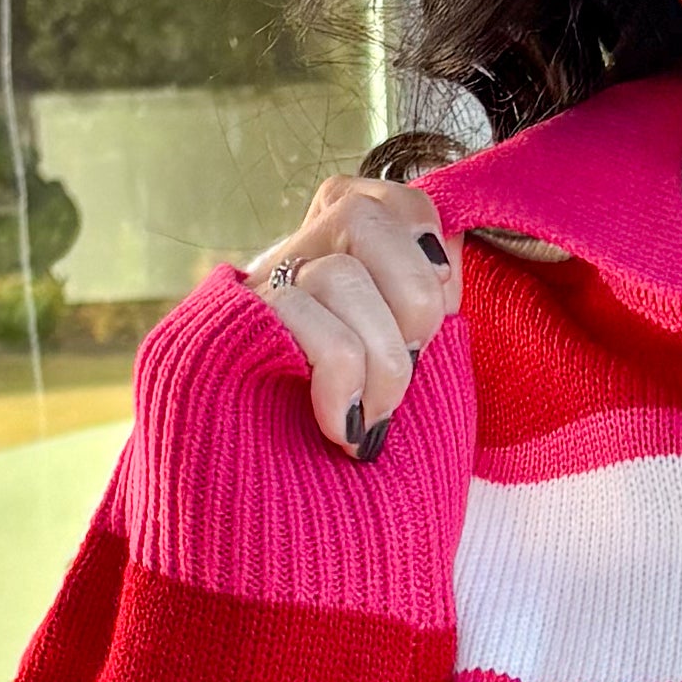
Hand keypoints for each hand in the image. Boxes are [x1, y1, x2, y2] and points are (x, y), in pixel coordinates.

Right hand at [244, 174, 461, 458]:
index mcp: (340, 244)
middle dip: (411, 299)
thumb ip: (423, 293)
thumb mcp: (398, 347)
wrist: (266, 477)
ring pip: (337, 275)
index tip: (433, 325)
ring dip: (380, 359)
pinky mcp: (233, 326)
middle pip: (363, 218)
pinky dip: (340, 381)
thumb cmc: (349, 414)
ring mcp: (259, 286)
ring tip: (375, 414)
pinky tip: (343, 423)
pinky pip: (300, 320)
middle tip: (411, 367)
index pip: (402, 204)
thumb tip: (448, 257)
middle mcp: (295, 250)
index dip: (433, 263)